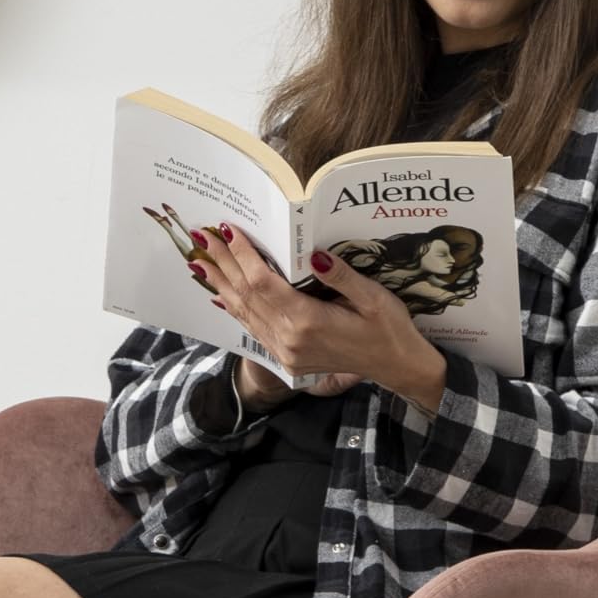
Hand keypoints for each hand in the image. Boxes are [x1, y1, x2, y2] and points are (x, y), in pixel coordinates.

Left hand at [189, 225, 442, 405]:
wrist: (396, 366)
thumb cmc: (389, 329)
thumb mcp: (373, 298)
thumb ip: (342, 276)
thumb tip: (314, 254)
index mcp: (308, 322)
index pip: (263, 283)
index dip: (243, 256)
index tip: (228, 231)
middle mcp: (290, 339)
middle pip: (247, 296)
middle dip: (223, 265)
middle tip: (203, 238)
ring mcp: (285, 352)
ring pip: (244, 314)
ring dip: (222, 286)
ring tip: (201, 263)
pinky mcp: (287, 359)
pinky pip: (253, 330)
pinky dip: (235, 309)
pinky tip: (221, 295)